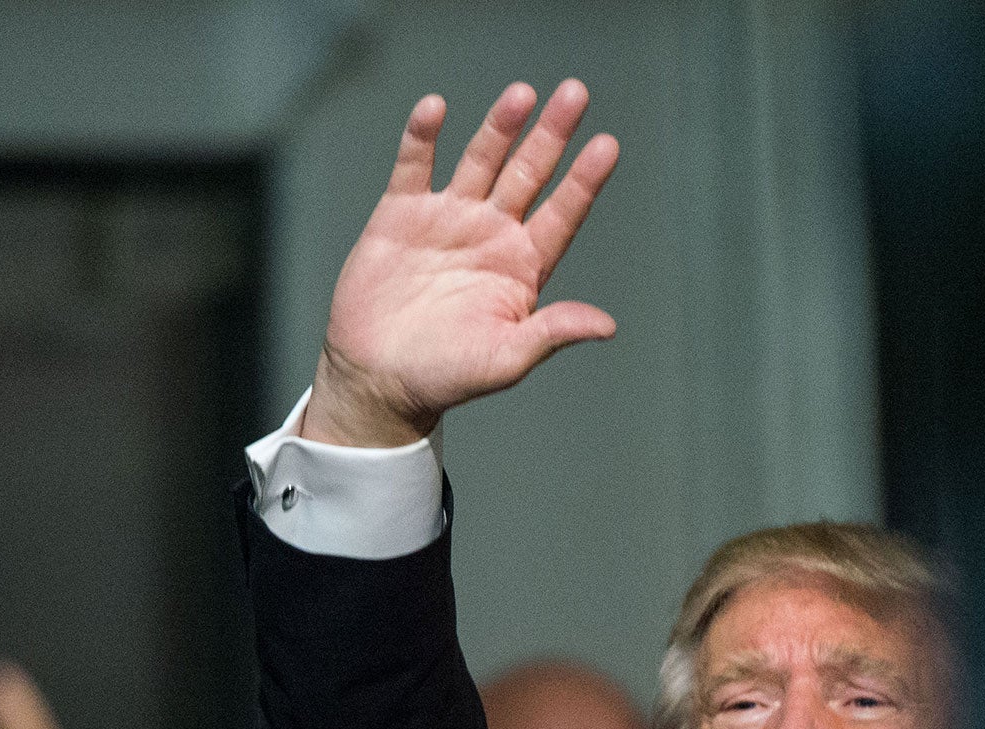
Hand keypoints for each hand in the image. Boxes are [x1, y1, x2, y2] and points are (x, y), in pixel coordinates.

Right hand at [302, 79, 621, 447]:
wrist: (377, 379)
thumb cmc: (446, 376)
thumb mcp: (506, 359)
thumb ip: (551, 333)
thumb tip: (606, 326)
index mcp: (522, 266)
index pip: (562, 214)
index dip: (584, 181)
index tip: (606, 146)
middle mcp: (490, 233)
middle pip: (528, 173)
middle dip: (551, 135)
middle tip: (575, 94)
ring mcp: (447, 219)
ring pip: (480, 160)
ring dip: (500, 127)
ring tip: (521, 95)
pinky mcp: (400, 214)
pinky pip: (414, 165)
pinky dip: (422, 137)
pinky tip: (435, 108)